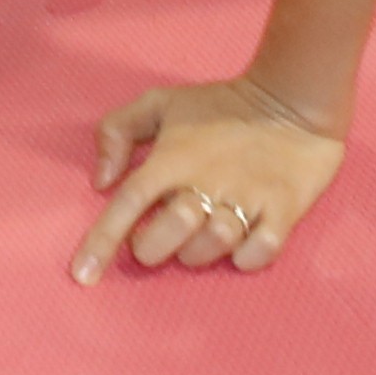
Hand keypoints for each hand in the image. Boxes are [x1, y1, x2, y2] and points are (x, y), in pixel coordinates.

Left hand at [79, 81, 342, 280]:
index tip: (82, 275)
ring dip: (198, 254)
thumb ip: (117, 131)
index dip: (102, 242)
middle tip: (157, 241)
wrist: (293, 99)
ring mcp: (247, 197)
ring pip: (213, 245)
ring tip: (199, 238)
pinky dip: (247, 257)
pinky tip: (242, 245)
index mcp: (172, 158)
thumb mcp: (160, 103)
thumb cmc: (220, 107)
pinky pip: (260, 252)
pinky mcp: (284, 210)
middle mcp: (206, 180)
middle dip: (154, 248)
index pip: (128, 203)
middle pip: (169, 231)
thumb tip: (101, 180)